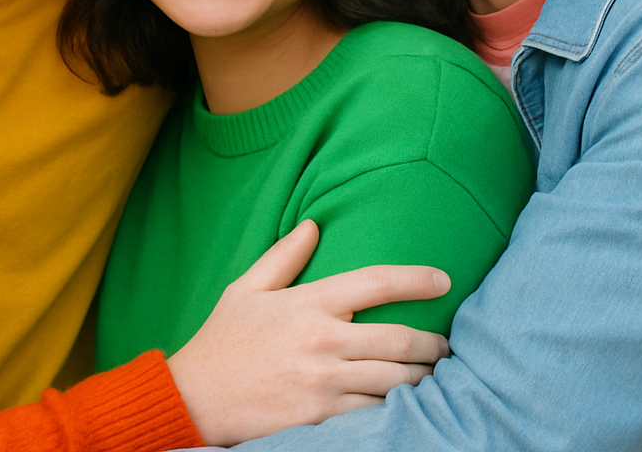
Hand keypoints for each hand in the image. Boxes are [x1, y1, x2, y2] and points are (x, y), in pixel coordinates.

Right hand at [166, 220, 450, 445]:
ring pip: (396, 380)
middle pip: (400, 339)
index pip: (376, 282)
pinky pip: (375, 412)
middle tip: (445, 345)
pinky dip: (396, 407)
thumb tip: (313, 225)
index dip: (417, 279)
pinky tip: (406, 403)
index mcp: (309, 303)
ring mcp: (324, 381)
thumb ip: (284, 256)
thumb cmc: (223, 340)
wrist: (195, 398)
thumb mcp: (246, 289)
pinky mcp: (321, 416)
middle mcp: (322, 340)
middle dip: (433, 344)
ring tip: (433, 375)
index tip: (444, 281)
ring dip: (422, 379)